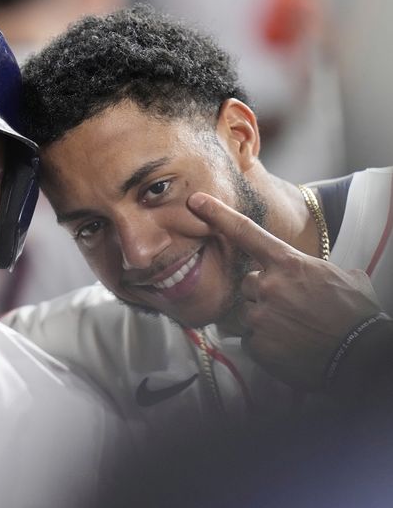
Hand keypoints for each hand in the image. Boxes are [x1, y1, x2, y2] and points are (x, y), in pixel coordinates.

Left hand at [187, 191, 384, 390]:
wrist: (361, 355)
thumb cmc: (357, 316)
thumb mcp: (345, 279)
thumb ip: (319, 271)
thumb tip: (333, 273)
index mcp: (288, 264)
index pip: (246, 233)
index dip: (217, 215)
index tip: (195, 201)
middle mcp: (268, 286)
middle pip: (248, 283)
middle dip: (264, 293)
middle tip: (292, 308)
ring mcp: (259, 315)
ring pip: (248, 312)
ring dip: (265, 319)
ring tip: (294, 329)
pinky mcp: (256, 344)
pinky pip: (251, 340)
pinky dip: (266, 344)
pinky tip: (289, 346)